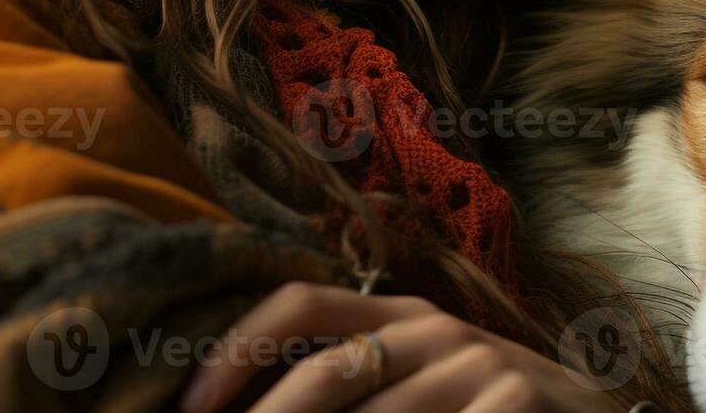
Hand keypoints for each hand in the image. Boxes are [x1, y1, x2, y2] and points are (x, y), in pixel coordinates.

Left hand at [179, 281, 630, 412]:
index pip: (302, 304)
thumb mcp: (424, 388)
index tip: (190, 411)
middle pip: (326, 369)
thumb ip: (359, 392)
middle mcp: (435, 330)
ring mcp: (479, 364)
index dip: (237, 351)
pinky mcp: (515, 400)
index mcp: (400, 317)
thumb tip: (253, 412)